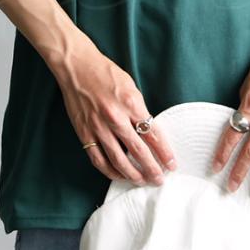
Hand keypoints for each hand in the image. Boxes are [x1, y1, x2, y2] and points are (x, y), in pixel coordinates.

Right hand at [57, 33, 177, 185]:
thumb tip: (149, 132)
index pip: (153, 135)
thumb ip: (139, 110)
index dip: (164, 153)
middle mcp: (116, 117)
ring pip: (119, 160)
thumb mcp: (131, 87)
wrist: (77, 67)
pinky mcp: (84, 133)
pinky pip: (98, 159)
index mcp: (131, 104)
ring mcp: (99, 127)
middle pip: (139, 151)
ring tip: (142, 181)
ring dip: (133, 174)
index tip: (172, 164)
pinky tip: (118, 175)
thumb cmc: (105, 74)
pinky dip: (109, 170)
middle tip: (159, 180)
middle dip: (152, 169)